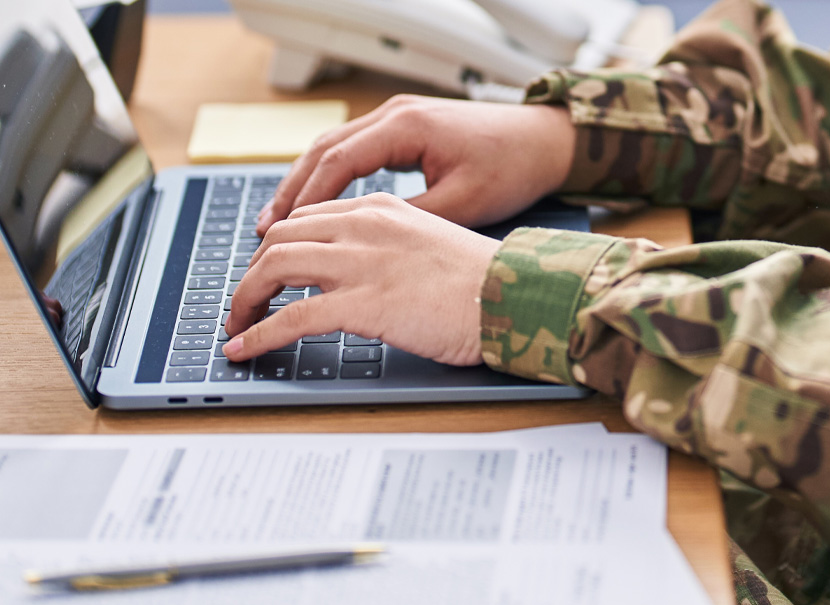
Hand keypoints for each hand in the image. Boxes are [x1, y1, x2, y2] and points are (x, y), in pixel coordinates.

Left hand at [224, 194, 501, 365]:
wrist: (514, 297)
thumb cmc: (487, 281)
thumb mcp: (434, 245)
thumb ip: (394, 249)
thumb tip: (371, 277)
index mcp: (382, 209)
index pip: (309, 218)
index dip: (279, 247)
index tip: (269, 272)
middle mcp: (364, 227)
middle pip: (280, 238)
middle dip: (252, 273)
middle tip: (245, 303)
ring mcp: (360, 263)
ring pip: (273, 269)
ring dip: (244, 299)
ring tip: (236, 327)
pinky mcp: (361, 304)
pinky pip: (290, 318)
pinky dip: (258, 334)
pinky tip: (243, 349)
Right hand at [255, 96, 575, 235]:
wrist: (545, 141)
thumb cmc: (513, 168)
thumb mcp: (462, 204)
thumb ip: (410, 219)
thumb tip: (363, 246)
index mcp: (406, 126)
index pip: (337, 162)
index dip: (305, 200)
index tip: (280, 234)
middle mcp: (395, 114)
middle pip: (323, 151)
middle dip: (291, 193)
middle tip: (264, 233)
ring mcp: (398, 117)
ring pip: (333, 148)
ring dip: (305, 184)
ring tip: (278, 224)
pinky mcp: (406, 128)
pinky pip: (354, 151)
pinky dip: (330, 178)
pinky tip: (318, 206)